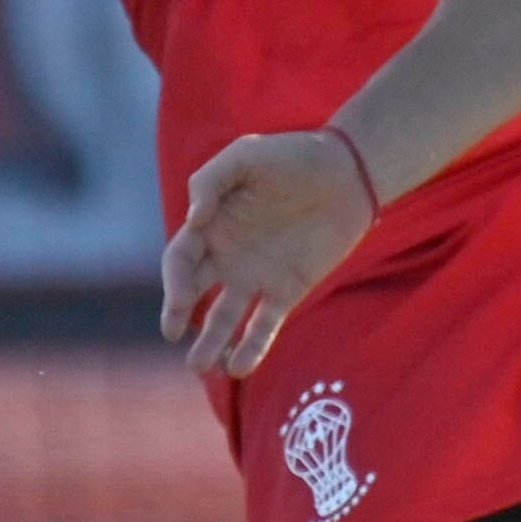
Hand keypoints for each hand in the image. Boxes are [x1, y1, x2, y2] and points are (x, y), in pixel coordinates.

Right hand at [161, 131, 380, 379]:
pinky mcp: (287, 291)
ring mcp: (256, 276)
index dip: (175, 279)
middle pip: (192, 293)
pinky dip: (251, 347)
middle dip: (178, 313)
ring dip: (210, 343)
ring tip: (200, 364)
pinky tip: (239, 367)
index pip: (180, 260)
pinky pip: (263, 326)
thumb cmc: (293, 157)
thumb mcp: (246, 155)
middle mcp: (227, 256)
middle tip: (174, 331)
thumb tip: (194, 219)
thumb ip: (212, 180)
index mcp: (210, 226)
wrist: (347, 173)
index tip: (181, 295)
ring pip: (224, 318)